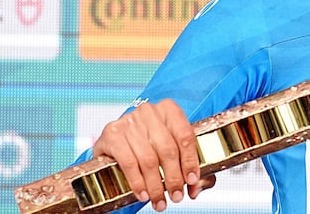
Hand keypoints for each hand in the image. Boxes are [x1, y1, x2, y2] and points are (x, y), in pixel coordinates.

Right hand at [91, 99, 215, 211]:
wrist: (115, 140)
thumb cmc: (148, 143)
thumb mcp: (170, 147)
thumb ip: (188, 164)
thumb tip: (197, 188)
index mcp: (169, 110)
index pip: (185, 136)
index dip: (190, 161)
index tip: (192, 181)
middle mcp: (149, 111)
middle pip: (168, 150)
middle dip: (174, 178)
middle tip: (176, 196)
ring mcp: (129, 121)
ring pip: (149, 160)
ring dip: (156, 186)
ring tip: (160, 201)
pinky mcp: (112, 134)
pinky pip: (129, 163)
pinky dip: (138, 183)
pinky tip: (143, 194)